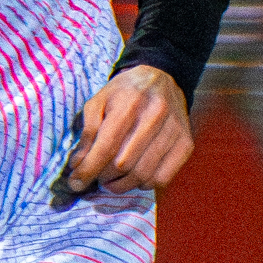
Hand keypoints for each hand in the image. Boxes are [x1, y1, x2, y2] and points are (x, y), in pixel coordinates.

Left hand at [65, 65, 192, 194]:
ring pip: (143, 175)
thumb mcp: (98, 101)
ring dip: (122, 185)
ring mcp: (174, 130)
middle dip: (103, 176)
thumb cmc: (125, 92)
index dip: (88, 169)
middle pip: (123, 164)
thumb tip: (78, 165)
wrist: (162, 77)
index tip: (76, 183)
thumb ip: (87, 132)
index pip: (106, 146)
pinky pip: (163, 178)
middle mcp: (155, 115)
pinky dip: (144, 184)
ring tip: (113, 179)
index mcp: (130, 102)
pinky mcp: (186, 142)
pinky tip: (136, 175)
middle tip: (97, 175)